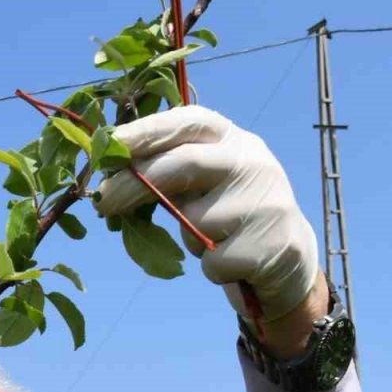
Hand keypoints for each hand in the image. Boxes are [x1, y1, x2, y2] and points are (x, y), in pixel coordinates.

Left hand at [94, 106, 321, 332]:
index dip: (146, 131)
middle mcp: (251, 162)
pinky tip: (235, 262)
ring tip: (216, 240)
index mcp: (233, 140)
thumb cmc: (230, 217)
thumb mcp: (207, 184)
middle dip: (136, 183)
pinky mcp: (268, 245)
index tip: (108, 144)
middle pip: (183, 165)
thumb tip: (110, 178)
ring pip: (194, 223)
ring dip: (190, 240)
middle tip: (102, 202)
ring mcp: (264, 202)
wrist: (288, 257)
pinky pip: (213, 261)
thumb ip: (170, 174)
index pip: (187, 123)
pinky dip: (212, 269)